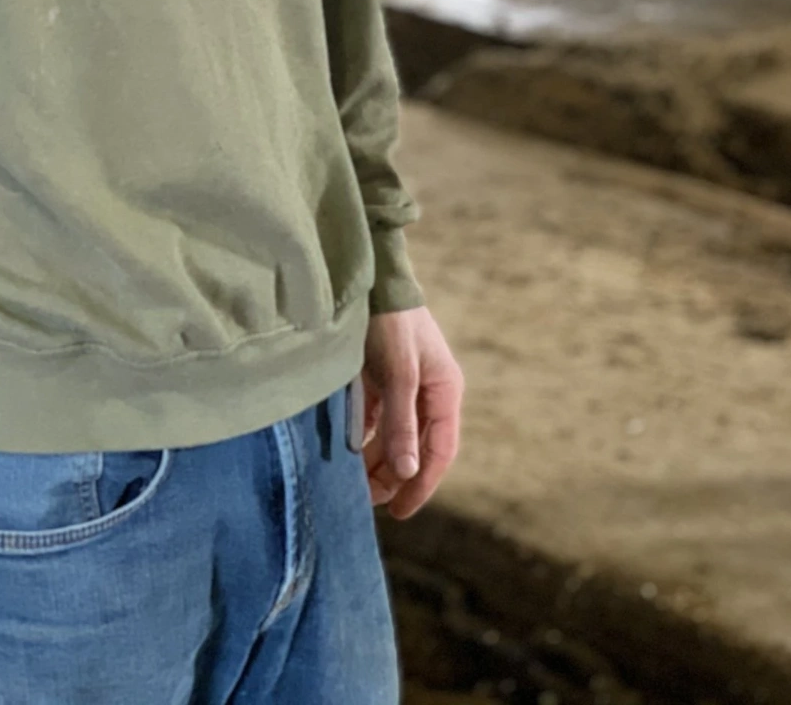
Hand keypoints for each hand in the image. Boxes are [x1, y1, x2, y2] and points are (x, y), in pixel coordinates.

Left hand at [360, 307, 463, 520]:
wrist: (371, 278)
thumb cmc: (391, 322)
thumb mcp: (398, 373)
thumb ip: (402, 422)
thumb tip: (408, 472)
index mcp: (445, 391)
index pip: (439, 451)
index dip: (421, 484)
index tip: (399, 511)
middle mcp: (428, 391)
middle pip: (415, 446)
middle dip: (394, 476)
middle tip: (368, 502)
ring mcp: (404, 384)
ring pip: (393, 435)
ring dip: (377, 459)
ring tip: (354, 484)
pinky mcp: (382, 377)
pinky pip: (376, 417)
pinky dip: (363, 436)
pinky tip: (346, 453)